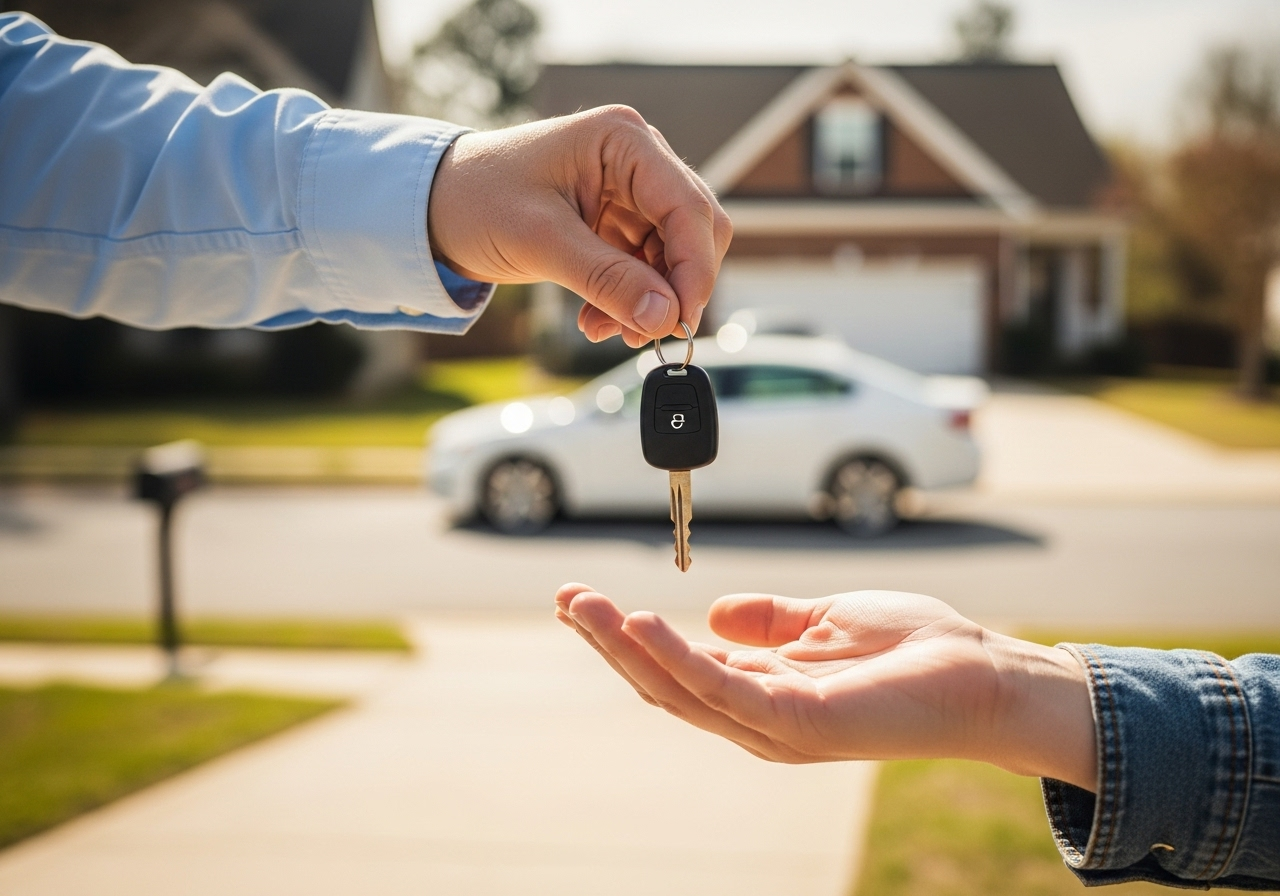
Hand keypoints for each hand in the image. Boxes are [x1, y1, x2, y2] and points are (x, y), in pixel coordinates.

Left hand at [428, 106, 732, 347]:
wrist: (435, 207)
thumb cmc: (477, 201)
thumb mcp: (542, 242)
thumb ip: (608, 279)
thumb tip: (665, 317)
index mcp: (623, 141)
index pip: (689, 206)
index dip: (695, 268)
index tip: (682, 319)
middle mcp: (636, 159)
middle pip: (694, 230)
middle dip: (674, 287)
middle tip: (649, 333)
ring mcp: (629, 191)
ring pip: (673, 255)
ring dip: (650, 300)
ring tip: (608, 331)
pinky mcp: (617, 221)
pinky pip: (646, 266)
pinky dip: (630, 299)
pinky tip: (599, 320)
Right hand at [554, 584, 1096, 790]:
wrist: (985, 674)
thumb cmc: (916, 649)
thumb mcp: (824, 620)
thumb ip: (769, 621)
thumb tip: (712, 609)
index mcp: (760, 689)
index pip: (675, 664)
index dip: (626, 634)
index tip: (582, 598)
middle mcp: (757, 717)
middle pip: (662, 682)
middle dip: (607, 642)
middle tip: (565, 598)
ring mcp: (775, 727)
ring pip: (678, 689)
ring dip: (624, 648)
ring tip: (582, 606)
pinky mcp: (799, 725)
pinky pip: (723, 690)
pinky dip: (677, 658)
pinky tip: (642, 624)